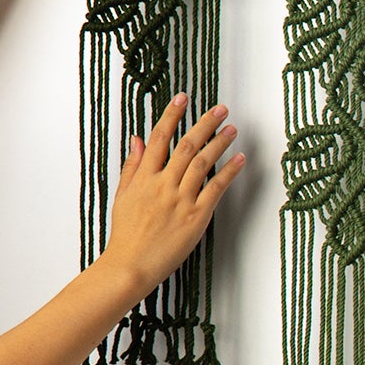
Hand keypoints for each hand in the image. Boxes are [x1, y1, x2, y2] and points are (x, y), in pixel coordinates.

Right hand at [99, 95, 245, 306]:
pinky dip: (229, 171)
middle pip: (186, 146)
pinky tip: (240, 159)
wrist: (130, 266)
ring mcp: (180, 200)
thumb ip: (133, 166)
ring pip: (203, 163)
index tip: (183, 98)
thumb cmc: (126, 234)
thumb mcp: (123, 196)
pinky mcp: (196, 217)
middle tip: (220, 109)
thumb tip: (138, 139)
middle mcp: (162, 185)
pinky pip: (216, 188)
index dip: (172, 115)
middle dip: (204, 124)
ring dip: (220, 143)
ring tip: (232, 129)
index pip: (160, 138)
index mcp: (143, 178)